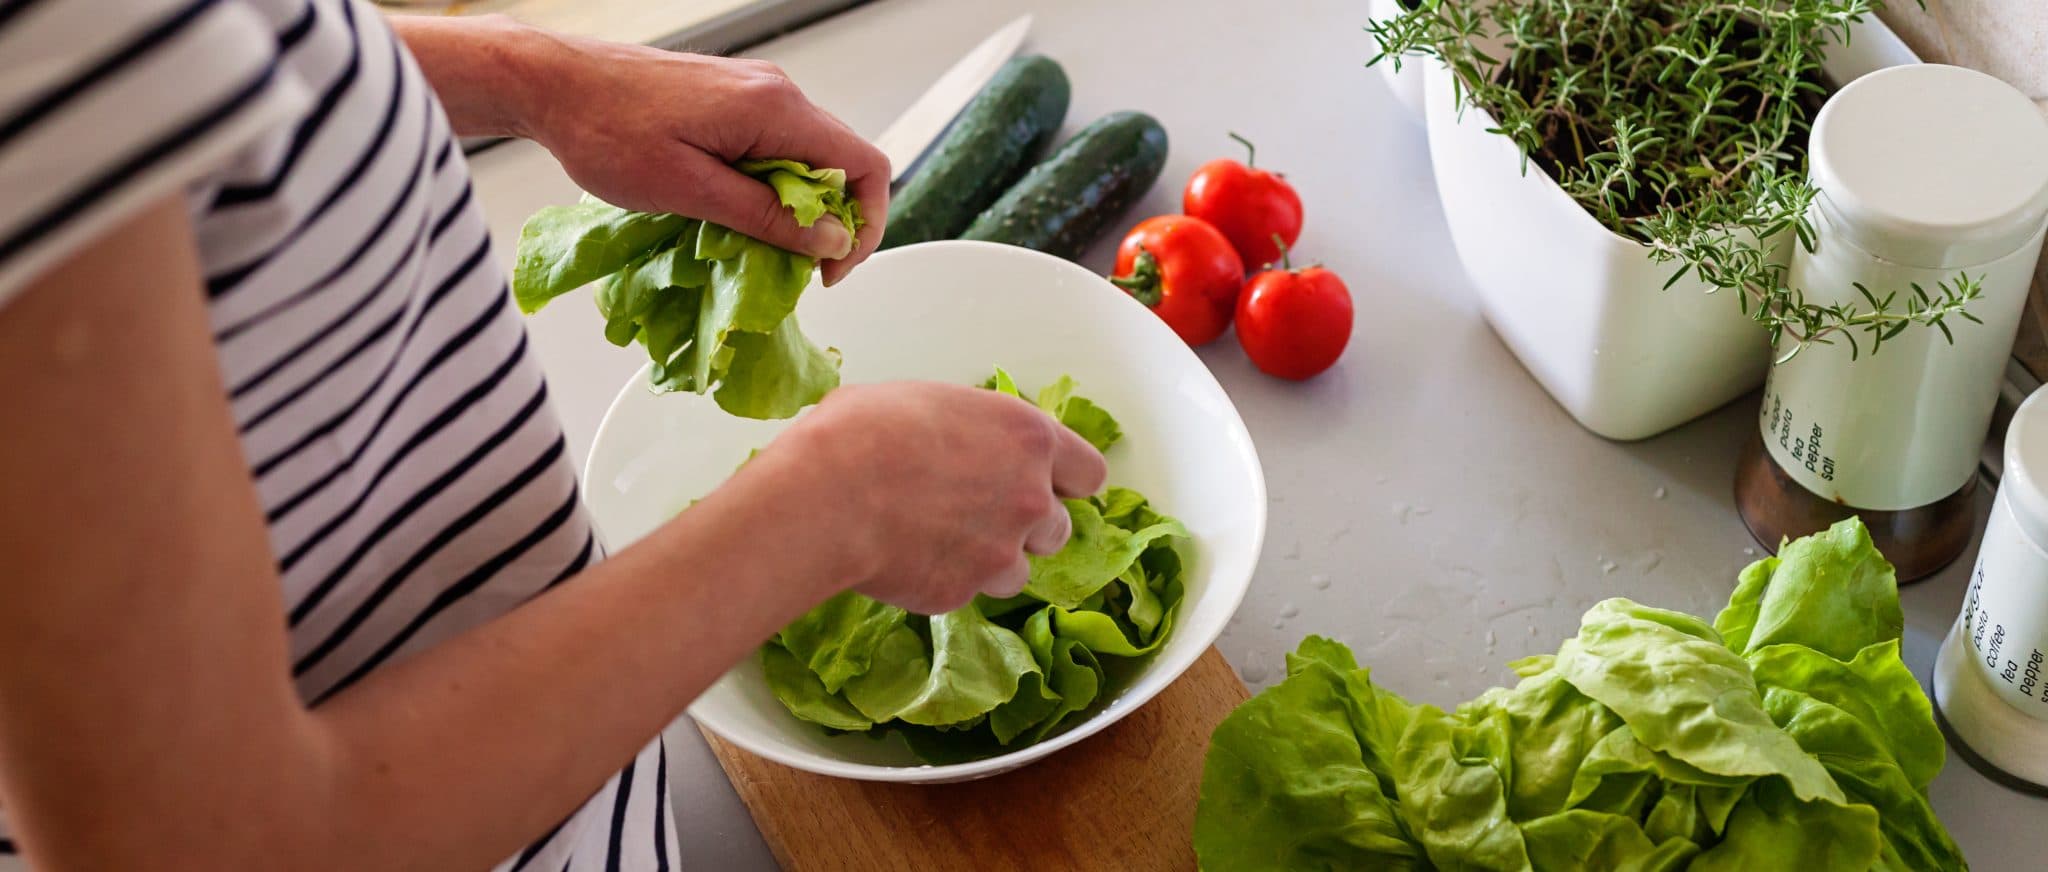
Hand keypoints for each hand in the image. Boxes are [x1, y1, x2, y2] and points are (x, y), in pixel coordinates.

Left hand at [513, 33, 889, 285]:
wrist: (553, 83)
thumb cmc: (606, 131)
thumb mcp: (690, 191)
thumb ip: (767, 217)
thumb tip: (832, 241)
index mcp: (776, 109)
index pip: (865, 167)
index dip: (864, 225)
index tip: (829, 269)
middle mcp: (777, 92)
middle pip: (842, 163)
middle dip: (829, 222)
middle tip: (791, 266)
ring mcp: (756, 91)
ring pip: (808, 158)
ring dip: (795, 207)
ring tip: (756, 242)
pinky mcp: (733, 98)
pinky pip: (776, 147)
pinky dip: (770, 186)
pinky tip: (733, 210)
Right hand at [731, 383, 1107, 613]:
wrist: (828, 494)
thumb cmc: (865, 430)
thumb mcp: (928, 402)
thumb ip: (967, 430)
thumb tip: (955, 441)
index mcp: (1028, 438)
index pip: (1088, 472)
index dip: (1065, 481)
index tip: (1044, 484)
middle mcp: (1029, 497)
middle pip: (1058, 528)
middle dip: (1026, 527)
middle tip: (979, 515)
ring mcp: (1000, 552)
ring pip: (1017, 572)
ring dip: (989, 562)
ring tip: (939, 542)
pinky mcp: (963, 593)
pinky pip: (965, 592)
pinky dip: (944, 581)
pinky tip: (906, 560)